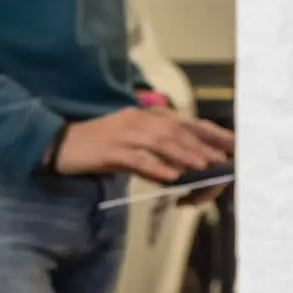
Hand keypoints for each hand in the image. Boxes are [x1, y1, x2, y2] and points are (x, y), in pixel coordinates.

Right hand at [52, 105, 233, 183]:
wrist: (59, 145)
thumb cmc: (96, 146)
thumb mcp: (129, 143)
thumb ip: (155, 151)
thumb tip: (182, 169)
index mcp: (143, 116)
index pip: (184, 121)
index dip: (209, 132)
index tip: (233, 143)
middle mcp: (136, 120)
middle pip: (176, 131)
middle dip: (201, 147)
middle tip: (221, 161)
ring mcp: (123, 134)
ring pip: (161, 142)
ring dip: (185, 155)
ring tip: (203, 168)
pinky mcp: (110, 150)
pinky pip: (138, 158)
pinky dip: (156, 167)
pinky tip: (171, 177)